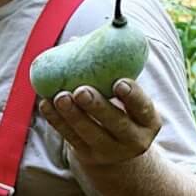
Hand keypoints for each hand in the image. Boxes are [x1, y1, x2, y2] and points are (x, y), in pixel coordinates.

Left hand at [39, 79, 160, 167]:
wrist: (117, 150)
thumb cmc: (122, 109)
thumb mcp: (128, 96)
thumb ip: (111, 71)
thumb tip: (76, 40)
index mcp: (148, 120)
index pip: (143, 107)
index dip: (133, 96)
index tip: (119, 83)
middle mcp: (133, 139)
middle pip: (116, 123)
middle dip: (97, 107)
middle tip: (81, 91)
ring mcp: (109, 151)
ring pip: (89, 133)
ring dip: (72, 115)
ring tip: (60, 96)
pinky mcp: (87, 155)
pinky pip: (70, 138)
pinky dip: (57, 121)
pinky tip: (47, 105)